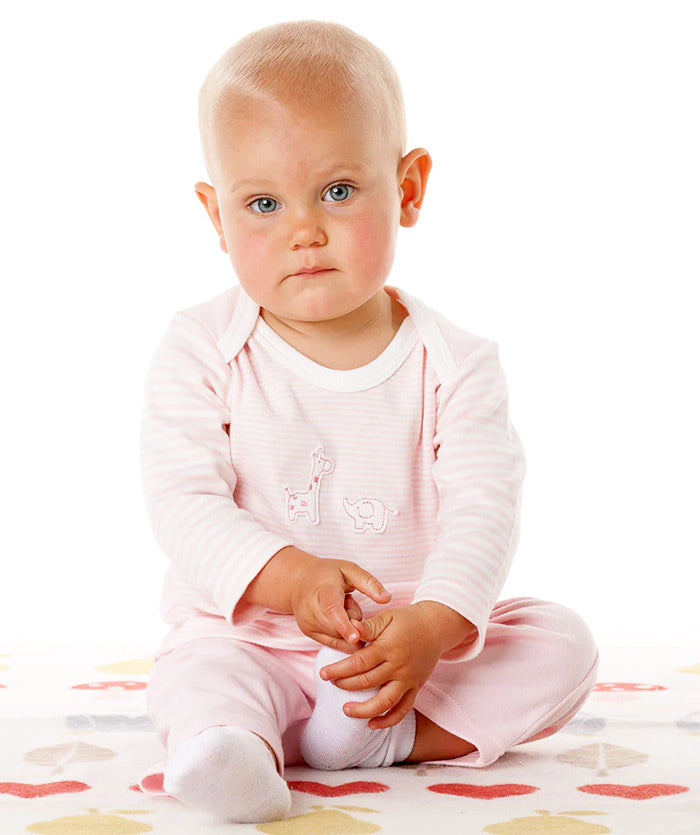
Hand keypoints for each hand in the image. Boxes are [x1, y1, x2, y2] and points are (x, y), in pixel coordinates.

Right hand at [290, 558, 391, 652]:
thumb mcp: (350, 570)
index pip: (332, 610)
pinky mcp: (307, 632)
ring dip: (348, 628)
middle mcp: (310, 608)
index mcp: (323, 590)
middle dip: (353, 621)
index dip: (344, 625)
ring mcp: (307, 622)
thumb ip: (369, 583)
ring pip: (336, 637)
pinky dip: (342, 635)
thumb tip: (387, 598)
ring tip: (342, 607)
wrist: (299, 580)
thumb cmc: (328, 573)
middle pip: (338, 627)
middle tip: (349, 601)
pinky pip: (332, 643)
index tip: (355, 638)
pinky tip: (339, 618)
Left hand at [318, 604, 443, 728]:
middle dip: (345, 685)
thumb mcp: (387, 617)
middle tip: (330, 684)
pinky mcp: (416, 688)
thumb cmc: (407, 620)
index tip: (323, 673)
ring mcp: (408, 680)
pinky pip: (403, 710)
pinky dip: (388, 721)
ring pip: (385, 702)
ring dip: (364, 710)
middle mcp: (398, 667)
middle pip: (367, 682)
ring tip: (346, 710)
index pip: (359, 663)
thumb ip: (368, 627)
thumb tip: (349, 627)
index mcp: (388, 647)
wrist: (436, 627)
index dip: (339, 670)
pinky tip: (372, 725)